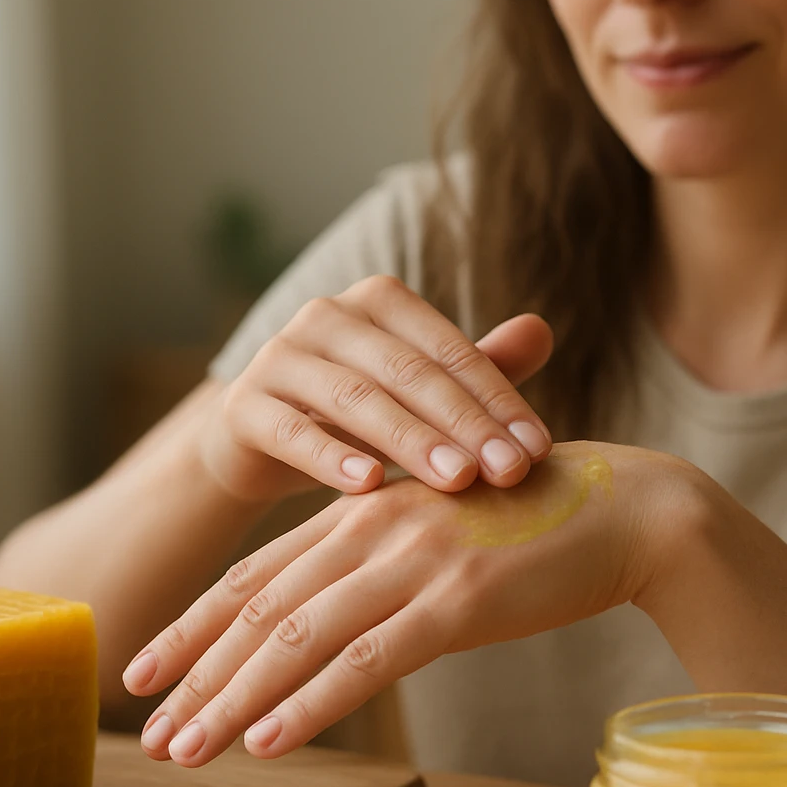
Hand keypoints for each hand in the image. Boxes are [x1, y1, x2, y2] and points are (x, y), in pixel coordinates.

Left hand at [123, 441, 688, 765]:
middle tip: (150, 731)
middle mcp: (375, 526)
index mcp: (365, 507)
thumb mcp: (443, 533)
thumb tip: (336, 618)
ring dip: (232, 700)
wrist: (630, 509)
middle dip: (196, 674)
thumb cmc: (540, 524)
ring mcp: (414, 561)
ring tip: (185, 749)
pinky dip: (311, 704)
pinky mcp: (458, 600)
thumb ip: (385, 561)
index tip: (146, 670)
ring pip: (297, 639)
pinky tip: (268, 740)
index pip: (258, 574)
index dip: (195, 627)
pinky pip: (367, 660)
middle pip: (260, 609)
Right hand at [200, 274, 555, 505]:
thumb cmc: (358, 414)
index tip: (538, 450)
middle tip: (509, 473)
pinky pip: (291, 430)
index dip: (498, 399)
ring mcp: (279, 355)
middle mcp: (327, 314)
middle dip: (465, 424)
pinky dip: (331, 457)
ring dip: (411, 441)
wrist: (259, 444)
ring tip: (458, 482)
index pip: (450, 349)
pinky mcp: (243, 404)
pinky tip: (368, 486)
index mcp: (381, 300)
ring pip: (355, 397)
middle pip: (409, 371)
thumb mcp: (419, 393)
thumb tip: (543, 329)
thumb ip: (477, 366)